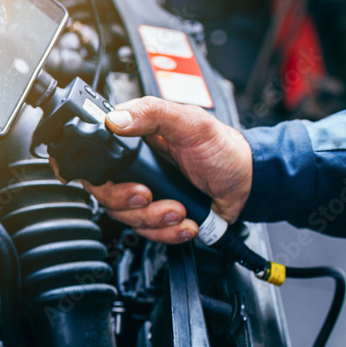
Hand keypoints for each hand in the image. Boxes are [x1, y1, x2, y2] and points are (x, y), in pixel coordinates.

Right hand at [52, 96, 253, 243]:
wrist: (249, 185)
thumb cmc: (224, 150)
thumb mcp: (191, 123)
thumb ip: (152, 113)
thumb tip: (115, 118)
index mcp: (135, 142)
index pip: (97, 159)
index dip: (96, 174)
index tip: (116, 181)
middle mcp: (135, 170)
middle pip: (105, 194)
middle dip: (128, 202)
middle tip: (149, 195)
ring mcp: (145, 195)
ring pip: (126, 218)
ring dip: (154, 219)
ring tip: (179, 209)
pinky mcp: (157, 217)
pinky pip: (148, 233)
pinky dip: (168, 232)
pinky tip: (186, 220)